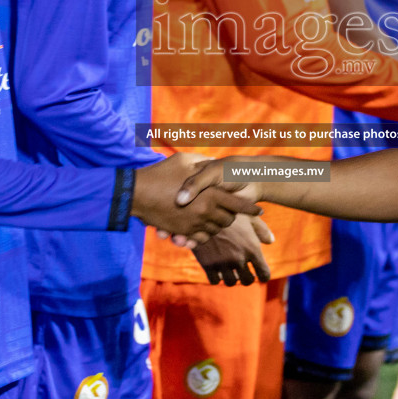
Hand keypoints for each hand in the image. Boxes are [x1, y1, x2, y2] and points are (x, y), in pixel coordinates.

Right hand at [133, 153, 260, 245]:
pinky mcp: (183, 232)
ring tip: (216, 217)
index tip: (260, 211)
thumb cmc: (162, 173)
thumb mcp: (185, 160)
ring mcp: (194, 224)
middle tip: (231, 210)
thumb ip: (203, 163)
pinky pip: (200, 238)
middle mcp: (205, 211)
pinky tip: (202, 226)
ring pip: (215, 230)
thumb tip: (214, 162)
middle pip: (228, 220)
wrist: (137, 194)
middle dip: (231, 216)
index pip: (237, 205)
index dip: (250, 209)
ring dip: (217, 225)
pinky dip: (204, 234)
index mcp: (210, 193)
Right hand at [194, 214, 275, 285]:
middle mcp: (239, 259)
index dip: (263, 275)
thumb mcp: (248, 216)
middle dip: (247, 278)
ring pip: (231, 282)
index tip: (260, 274)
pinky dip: (216, 277)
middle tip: (245, 273)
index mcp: (252, 249)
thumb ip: (261, 229)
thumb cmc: (228, 211)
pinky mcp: (207, 264)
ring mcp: (222, 263)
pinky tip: (217, 270)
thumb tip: (271, 241)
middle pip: (247, 281)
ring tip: (231, 271)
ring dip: (232, 278)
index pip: (264, 274)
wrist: (202, 211)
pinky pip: (214, 281)